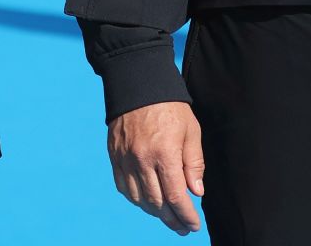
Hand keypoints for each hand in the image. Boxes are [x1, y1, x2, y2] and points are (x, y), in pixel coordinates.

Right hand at [108, 101, 204, 234]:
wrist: (138, 83)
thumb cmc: (170, 106)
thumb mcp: (191, 130)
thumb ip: (194, 163)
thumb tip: (196, 192)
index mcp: (164, 153)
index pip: (176, 196)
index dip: (186, 215)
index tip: (193, 225)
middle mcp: (142, 160)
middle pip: (157, 203)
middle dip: (172, 219)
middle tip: (182, 227)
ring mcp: (125, 159)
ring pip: (138, 199)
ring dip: (154, 212)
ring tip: (167, 215)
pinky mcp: (115, 156)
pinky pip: (123, 187)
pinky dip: (136, 199)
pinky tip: (147, 200)